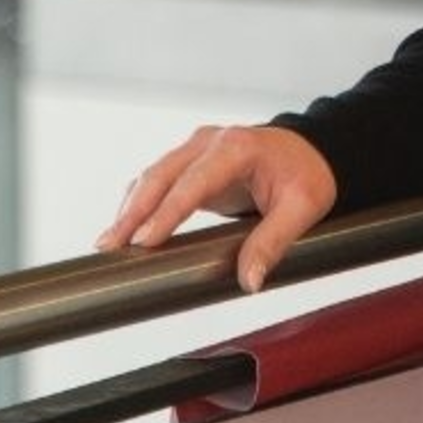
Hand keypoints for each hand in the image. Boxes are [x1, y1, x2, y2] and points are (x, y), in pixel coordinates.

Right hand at [94, 125, 337, 292]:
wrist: (314, 151)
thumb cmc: (309, 174)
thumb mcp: (302, 208)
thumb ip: (273, 242)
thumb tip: (250, 279)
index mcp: (238, 148)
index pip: (194, 182)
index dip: (167, 212)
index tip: (144, 241)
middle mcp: (211, 143)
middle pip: (162, 175)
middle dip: (134, 212)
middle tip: (111, 246)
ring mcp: (197, 150)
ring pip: (153, 176)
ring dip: (129, 208)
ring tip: (108, 243)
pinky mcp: (191, 163)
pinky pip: (158, 180)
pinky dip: (138, 203)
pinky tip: (123, 229)